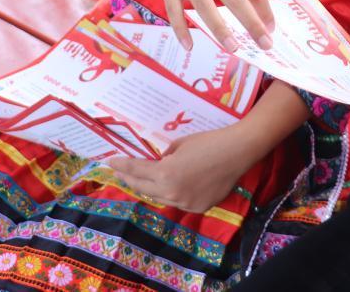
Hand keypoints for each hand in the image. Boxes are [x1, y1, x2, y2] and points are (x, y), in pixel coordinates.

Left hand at [109, 126, 251, 213]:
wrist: (238, 151)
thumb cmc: (209, 141)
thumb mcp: (180, 144)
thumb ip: (165, 156)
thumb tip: (158, 163)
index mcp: (165, 174)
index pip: (136, 171)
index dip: (121, 166)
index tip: (110, 162)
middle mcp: (172, 193)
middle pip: (143, 188)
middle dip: (130, 179)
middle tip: (121, 172)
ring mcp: (186, 203)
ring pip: (161, 197)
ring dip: (151, 188)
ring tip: (143, 179)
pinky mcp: (199, 207)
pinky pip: (179, 201)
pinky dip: (172, 193)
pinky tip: (172, 185)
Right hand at [142, 0, 276, 50]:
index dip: (264, 8)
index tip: (272, 28)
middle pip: (233, 0)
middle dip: (251, 24)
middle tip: (266, 45)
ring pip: (205, 8)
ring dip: (219, 29)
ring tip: (233, 48)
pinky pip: (174, 11)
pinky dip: (180, 29)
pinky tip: (189, 46)